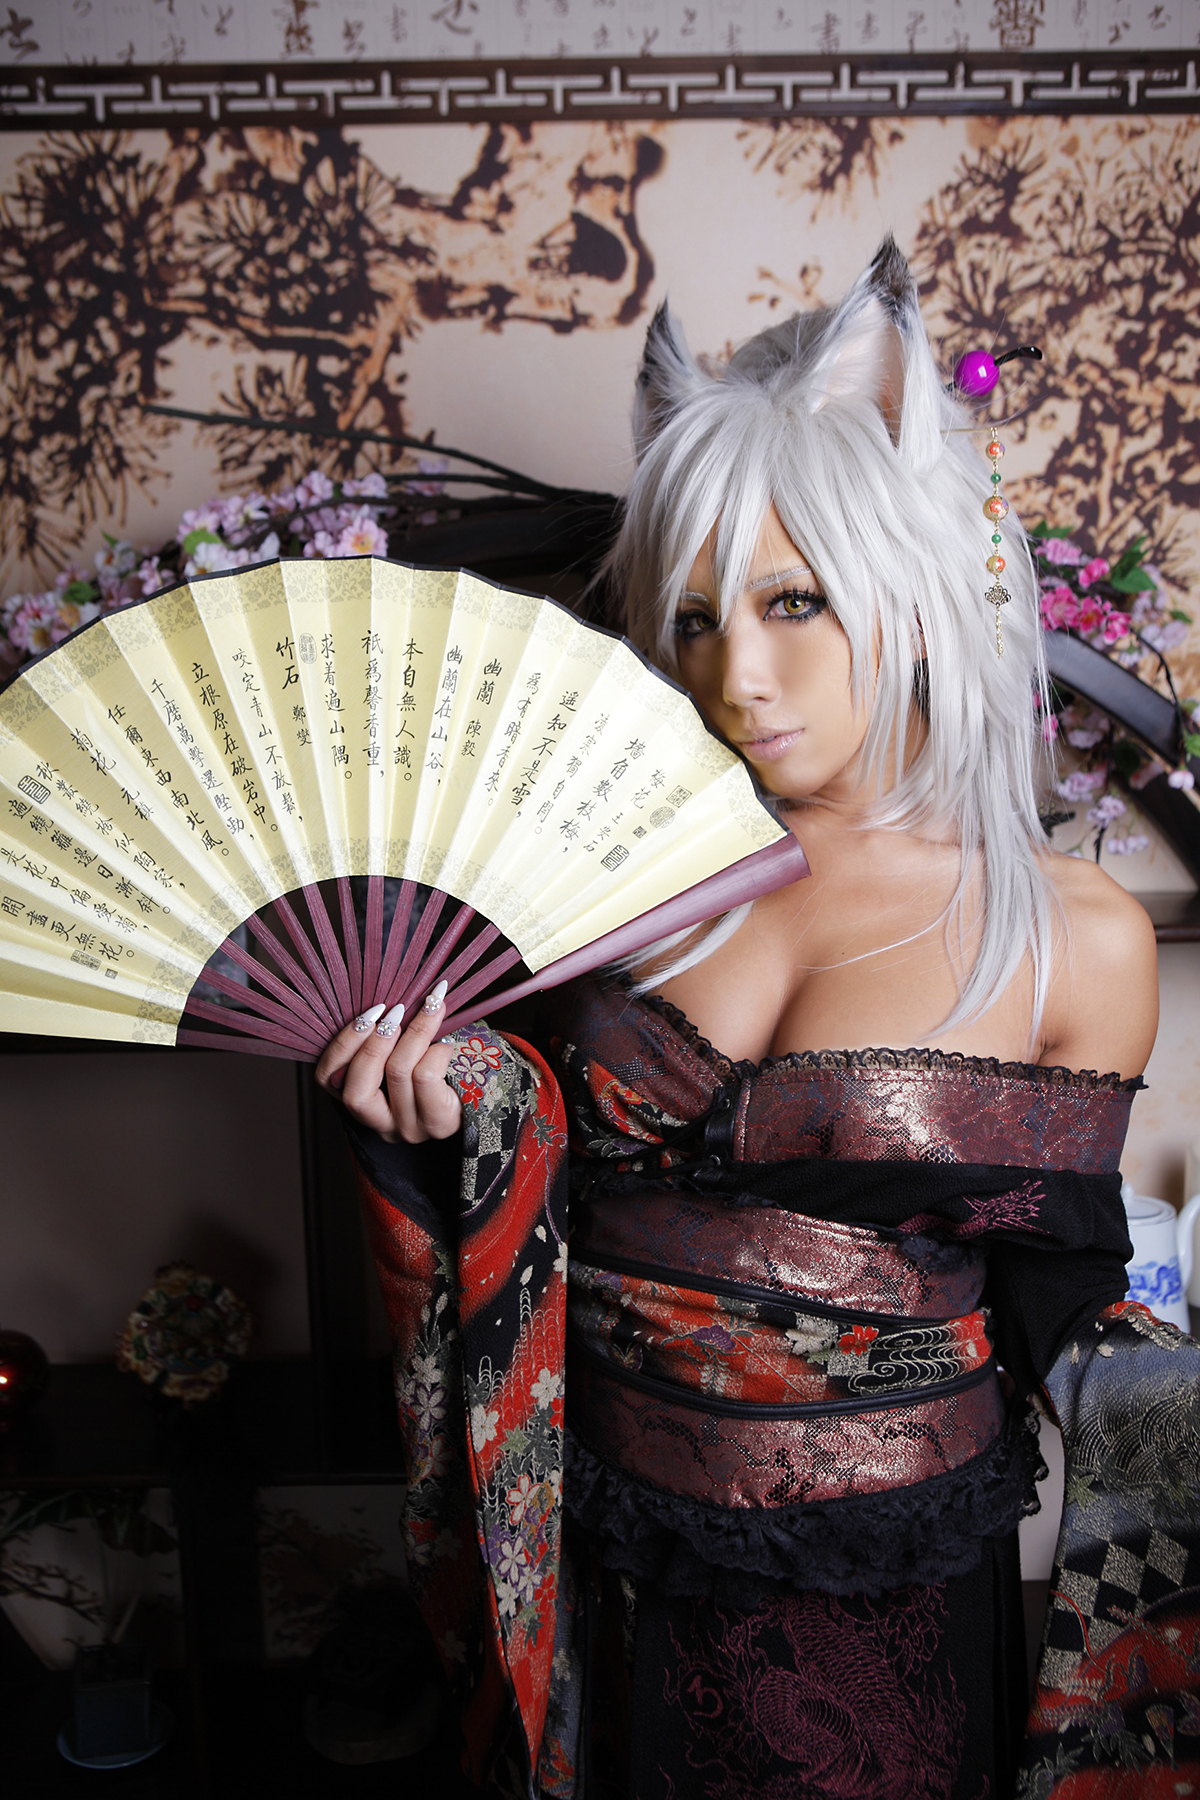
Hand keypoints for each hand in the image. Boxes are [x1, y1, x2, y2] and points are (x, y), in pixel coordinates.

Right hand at [314, 982, 463, 1143]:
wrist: (485, 1092)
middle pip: (357, 1089)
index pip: (327, 1080)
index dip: (343, 1042)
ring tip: (429, 1009)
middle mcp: (380, 1124)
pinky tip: (447, 1042)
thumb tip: (381, 998)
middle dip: (374, 1042)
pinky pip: (426, 1077)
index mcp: (360, 1104)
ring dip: (412, 1033)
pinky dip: (435, 1050)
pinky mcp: (437, 1123)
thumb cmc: (435, 1065)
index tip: (370, 1011)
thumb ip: (382, 1035)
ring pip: (396, 1074)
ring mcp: (409, 1128)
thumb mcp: (399, 1052)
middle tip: (396, 1009)